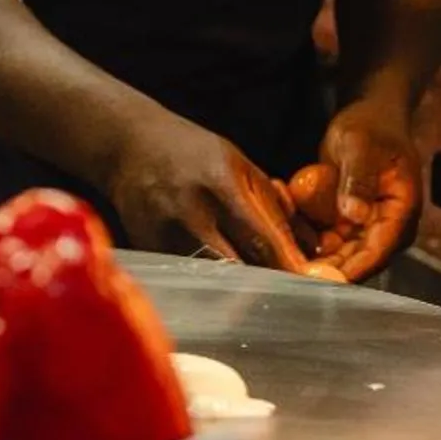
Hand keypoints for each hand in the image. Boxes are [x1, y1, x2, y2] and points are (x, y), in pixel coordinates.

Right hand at [100, 108, 311, 273]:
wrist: (128, 145)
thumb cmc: (192, 152)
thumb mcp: (239, 164)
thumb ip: (274, 205)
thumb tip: (311, 246)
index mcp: (220, 185)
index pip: (261, 237)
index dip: (288, 265)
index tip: (312, 284)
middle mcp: (192, 213)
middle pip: (238, 267)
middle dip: (267, 283)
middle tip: (290, 294)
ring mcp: (166, 234)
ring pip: (213, 279)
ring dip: (240, 289)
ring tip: (258, 291)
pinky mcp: (150, 249)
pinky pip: (189, 275)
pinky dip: (209, 283)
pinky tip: (222, 282)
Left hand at [285, 98, 422, 281]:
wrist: (369, 118)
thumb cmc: (370, 127)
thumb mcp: (361, 145)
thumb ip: (358, 178)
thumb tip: (356, 214)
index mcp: (401, 213)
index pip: (375, 253)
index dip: (347, 270)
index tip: (315, 278)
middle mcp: (385, 228)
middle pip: (352, 262)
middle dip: (319, 265)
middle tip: (284, 267)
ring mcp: (364, 227)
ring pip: (333, 254)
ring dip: (305, 247)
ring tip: (277, 235)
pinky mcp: (345, 223)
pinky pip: (321, 237)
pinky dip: (301, 231)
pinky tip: (282, 216)